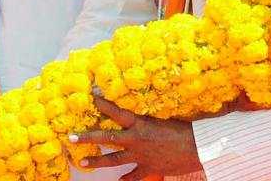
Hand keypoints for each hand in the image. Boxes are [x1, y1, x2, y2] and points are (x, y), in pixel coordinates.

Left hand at [70, 94, 201, 179]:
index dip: (102, 104)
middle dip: (88, 137)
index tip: (89, 97)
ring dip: (98, 161)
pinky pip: (134, 175)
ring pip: (113, 159)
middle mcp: (136, 139)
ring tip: (83, 163)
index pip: (116, 112)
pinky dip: (127, 179)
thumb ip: (146, 121)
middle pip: (107, 138)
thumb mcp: (162, 121)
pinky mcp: (149, 168)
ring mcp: (140, 156)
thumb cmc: (184, 130)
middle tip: (72, 138)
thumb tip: (137, 118)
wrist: (198, 148)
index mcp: (140, 124)